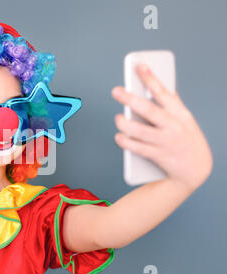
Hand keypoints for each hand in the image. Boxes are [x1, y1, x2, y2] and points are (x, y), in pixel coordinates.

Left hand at [111, 64, 212, 191]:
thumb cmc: (184, 138)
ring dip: (124, 123)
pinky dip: (125, 141)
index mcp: (180, 113)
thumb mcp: (183, 119)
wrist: (196, 169)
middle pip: (148, 110)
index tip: (139, 66)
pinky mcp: (159, 156)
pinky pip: (137, 148)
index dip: (151, 79)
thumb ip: (169, 105)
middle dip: (130, 99)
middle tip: (116, 90)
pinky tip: (119, 136)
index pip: (164, 93)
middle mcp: (174, 126)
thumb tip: (149, 88)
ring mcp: (166, 142)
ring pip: (139, 130)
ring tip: (118, 118)